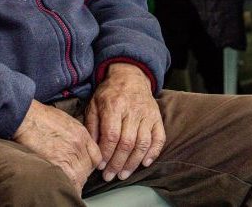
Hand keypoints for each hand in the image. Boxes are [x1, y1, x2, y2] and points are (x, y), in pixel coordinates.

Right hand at [13, 100, 101, 192]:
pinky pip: (69, 181)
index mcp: (82, 134)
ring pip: (80, 177)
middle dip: (82, 175)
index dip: (90, 165)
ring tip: (67, 182)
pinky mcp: (56, 164)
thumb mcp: (67, 122)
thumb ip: (76, 136)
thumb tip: (78, 148)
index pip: (96, 157)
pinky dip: (67, 185)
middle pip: (88, 169)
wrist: (28, 118)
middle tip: (74, 176)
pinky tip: (62, 184)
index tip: (84, 168)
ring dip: (75, 182)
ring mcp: (68, 155)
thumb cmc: (42, 118)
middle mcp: (78, 146)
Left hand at [85, 63, 165, 182]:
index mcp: (114, 105)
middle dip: (117, 163)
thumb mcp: (94, 104)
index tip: (100, 166)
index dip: (106, 153)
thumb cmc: (109, 93)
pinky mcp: (157, 117)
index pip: (112, 135)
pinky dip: (153, 153)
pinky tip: (145, 163)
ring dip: (133, 162)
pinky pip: (159, 137)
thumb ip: (92, 126)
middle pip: (127, 142)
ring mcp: (147, 114)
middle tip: (110, 176)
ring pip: (143, 143)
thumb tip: (93, 149)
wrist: (130, 76)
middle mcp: (133, 110)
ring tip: (123, 174)